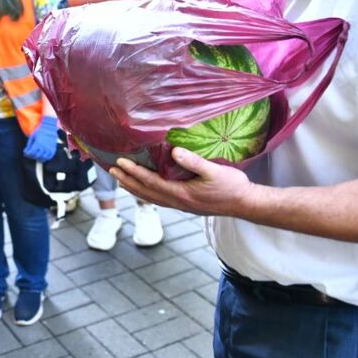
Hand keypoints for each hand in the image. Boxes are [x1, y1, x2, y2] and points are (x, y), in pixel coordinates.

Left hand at [23, 116, 57, 161]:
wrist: (49, 128)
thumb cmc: (39, 131)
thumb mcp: (32, 136)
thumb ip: (29, 145)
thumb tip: (26, 151)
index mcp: (38, 143)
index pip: (31, 153)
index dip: (27, 154)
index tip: (26, 153)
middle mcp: (44, 146)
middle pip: (37, 156)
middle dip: (32, 156)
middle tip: (30, 155)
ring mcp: (49, 148)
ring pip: (43, 158)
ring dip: (39, 158)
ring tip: (36, 156)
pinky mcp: (53, 149)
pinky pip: (50, 157)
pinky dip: (46, 158)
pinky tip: (43, 156)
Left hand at [109, 147, 256, 216]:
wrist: (245, 204)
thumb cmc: (232, 186)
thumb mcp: (214, 171)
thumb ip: (193, 162)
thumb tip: (174, 152)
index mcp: (181, 193)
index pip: (151, 182)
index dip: (134, 172)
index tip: (120, 162)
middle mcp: (178, 202)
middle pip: (146, 192)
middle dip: (127, 180)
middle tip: (111, 169)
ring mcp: (181, 206)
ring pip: (151, 198)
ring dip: (134, 188)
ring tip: (121, 180)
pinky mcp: (186, 205)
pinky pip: (160, 200)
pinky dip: (147, 194)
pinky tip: (145, 189)